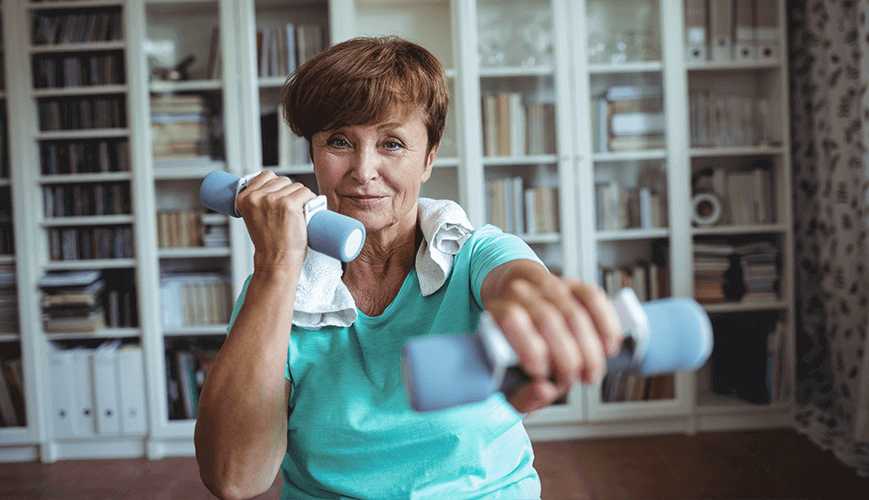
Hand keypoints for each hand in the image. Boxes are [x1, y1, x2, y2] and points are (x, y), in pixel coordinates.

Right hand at [234, 171, 316, 271]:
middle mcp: (257, 197)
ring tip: (295, 217)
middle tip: (288, 213)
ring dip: (301, 198)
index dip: (277, 185)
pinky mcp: (290, 205)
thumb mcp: (254, 218)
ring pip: (297, 187)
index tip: (280, 197)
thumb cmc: (269, 243)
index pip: (266, 175)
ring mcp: (274, 200)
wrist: (276, 261)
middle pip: (284, 180)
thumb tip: (276, 188)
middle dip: (290, 193)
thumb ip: (259, 202)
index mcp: (245, 198)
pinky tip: (305, 214)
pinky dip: (311, 202)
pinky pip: (307, 193)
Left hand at [482, 263, 621, 413]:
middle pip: (548, 318)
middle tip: (570, 381)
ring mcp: (547, 284)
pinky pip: (594, 298)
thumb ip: (521, 393)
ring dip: (590, 349)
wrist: (513, 314)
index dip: (529, 347)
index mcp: (495, 310)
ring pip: (574, 312)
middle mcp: (520, 291)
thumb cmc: (510, 352)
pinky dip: (606, 324)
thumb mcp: (504, 379)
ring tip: (590, 373)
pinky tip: (608, 347)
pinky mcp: (571, 284)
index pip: (511, 317)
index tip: (541, 373)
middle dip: (567, 357)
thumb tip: (544, 390)